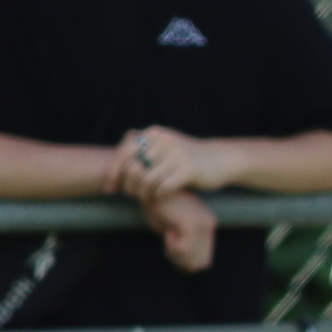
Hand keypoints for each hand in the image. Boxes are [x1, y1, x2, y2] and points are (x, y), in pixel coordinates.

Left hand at [113, 125, 228, 199]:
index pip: (123, 153)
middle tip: (131, 196)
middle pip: (132, 168)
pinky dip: (158, 196)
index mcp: (154, 133)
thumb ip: (142, 149)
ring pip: (146, 180)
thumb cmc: (187, 159)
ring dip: (143, 193)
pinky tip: (160, 198)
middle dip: (128, 186)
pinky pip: (163, 188)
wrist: (222, 160)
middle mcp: (164, 140)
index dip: (112, 173)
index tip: (109, 189)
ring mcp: (177, 153)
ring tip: (146, 198)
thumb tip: (113, 161)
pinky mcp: (189, 169)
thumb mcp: (164, 147)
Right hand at [146, 188, 218, 274]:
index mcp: (207, 226)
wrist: (152, 186)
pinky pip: (183, 249)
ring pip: (191, 259)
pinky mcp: (191, 224)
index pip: (202, 261)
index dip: (184, 263)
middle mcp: (209, 225)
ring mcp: (202, 225)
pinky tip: (167, 232)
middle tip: (168, 247)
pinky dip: (172, 246)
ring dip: (175, 255)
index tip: (170, 251)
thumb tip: (192, 269)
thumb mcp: (170, 230)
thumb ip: (182, 249)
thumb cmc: (159, 207)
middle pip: (197, 264)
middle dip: (180, 262)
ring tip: (168, 236)